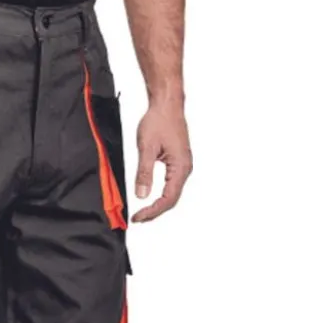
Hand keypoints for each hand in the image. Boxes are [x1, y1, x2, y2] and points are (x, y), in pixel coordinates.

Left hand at [129, 102, 191, 221]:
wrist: (167, 105)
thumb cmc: (159, 121)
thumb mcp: (146, 148)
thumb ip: (144, 173)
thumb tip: (142, 195)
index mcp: (180, 168)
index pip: (168, 199)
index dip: (152, 211)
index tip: (138, 217)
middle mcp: (185, 169)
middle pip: (172, 199)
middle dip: (155, 211)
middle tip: (138, 218)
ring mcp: (183, 165)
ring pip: (173, 193)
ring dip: (158, 204)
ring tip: (143, 211)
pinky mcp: (178, 161)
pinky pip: (172, 184)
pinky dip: (161, 193)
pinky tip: (151, 195)